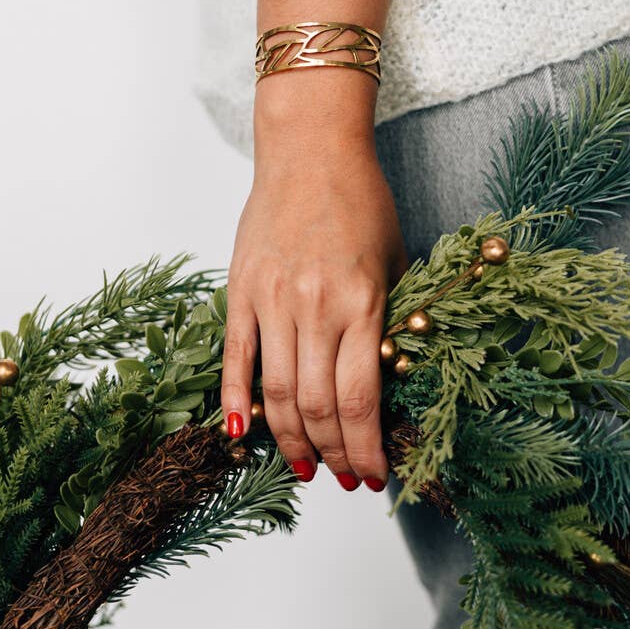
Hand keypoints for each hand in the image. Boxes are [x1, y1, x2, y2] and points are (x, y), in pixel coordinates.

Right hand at [222, 72, 408, 488]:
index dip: (364, 447)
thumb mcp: (394, 264)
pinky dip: (235, 401)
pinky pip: (236, 357)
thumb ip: (388, 322)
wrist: (310, 150)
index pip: (360, 399)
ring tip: (303, 467)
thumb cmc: (361, 203)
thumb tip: (385, 385)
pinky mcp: (241, 291)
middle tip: (342, 478)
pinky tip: (239, 434)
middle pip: (318, 406)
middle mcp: (316, 308)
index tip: (374, 474)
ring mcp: (273, 301)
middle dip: (332, 453)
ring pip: (277, 393)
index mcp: (362, 302)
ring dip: (290, 440)